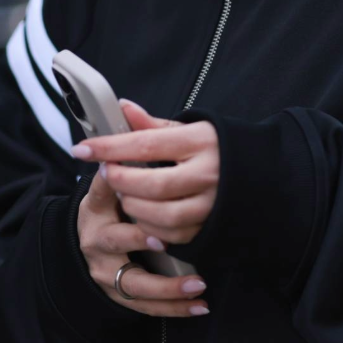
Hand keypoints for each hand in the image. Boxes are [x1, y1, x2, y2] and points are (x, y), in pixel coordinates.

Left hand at [73, 99, 219, 252]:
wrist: (260, 173)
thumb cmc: (216, 148)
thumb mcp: (189, 129)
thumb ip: (153, 125)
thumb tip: (122, 108)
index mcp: (200, 141)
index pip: (145, 144)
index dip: (109, 147)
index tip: (82, 148)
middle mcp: (208, 173)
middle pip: (152, 185)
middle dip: (121, 182)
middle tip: (109, 173)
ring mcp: (212, 203)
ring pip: (161, 215)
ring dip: (133, 207)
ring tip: (126, 195)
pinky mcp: (211, 225)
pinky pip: (172, 234)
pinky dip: (151, 227)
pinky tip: (144, 214)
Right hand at [76, 158, 210, 316]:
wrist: (88, 240)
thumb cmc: (111, 203)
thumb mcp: (114, 176)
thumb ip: (127, 145)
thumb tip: (126, 106)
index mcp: (95, 205)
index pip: (102, 192)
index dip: (115, 189)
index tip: (130, 188)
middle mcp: (96, 239)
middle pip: (116, 240)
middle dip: (140, 240)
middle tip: (165, 239)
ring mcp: (106, 271)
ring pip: (135, 283)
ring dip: (167, 286)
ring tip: (197, 284)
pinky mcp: (119, 293)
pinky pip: (147, 306)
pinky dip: (175, 308)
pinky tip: (199, 306)